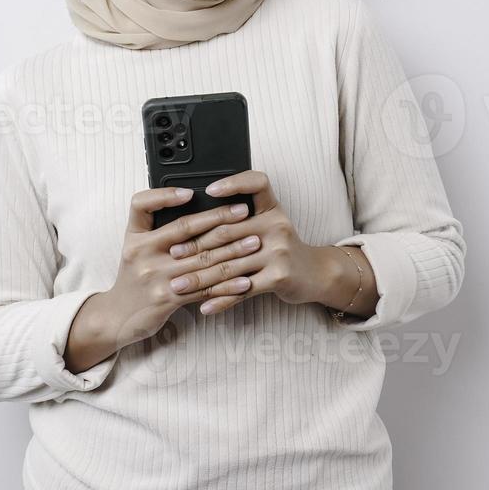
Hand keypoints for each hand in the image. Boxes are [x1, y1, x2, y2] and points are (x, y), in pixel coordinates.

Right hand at [75, 187, 262, 356]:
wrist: (118, 316)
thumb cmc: (133, 276)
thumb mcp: (133, 247)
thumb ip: (154, 227)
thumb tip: (189, 204)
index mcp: (136, 238)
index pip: (145, 206)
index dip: (167, 196)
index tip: (193, 191)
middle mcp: (144, 254)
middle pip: (186, 231)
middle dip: (219, 220)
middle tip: (245, 211)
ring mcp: (156, 278)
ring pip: (201, 260)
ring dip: (232, 251)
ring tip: (254, 242)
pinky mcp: (168, 300)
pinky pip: (204, 290)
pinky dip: (227, 285)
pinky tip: (245, 279)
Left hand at [166, 170, 327, 314]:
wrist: (316, 273)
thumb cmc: (282, 248)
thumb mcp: (270, 224)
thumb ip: (242, 221)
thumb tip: (196, 223)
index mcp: (271, 209)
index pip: (256, 184)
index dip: (233, 184)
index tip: (208, 190)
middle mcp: (276, 226)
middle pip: (228, 232)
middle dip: (196, 244)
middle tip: (172, 254)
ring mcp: (278, 251)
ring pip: (230, 265)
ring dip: (201, 278)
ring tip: (178, 285)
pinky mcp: (279, 277)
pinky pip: (242, 289)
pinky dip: (221, 299)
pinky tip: (204, 305)